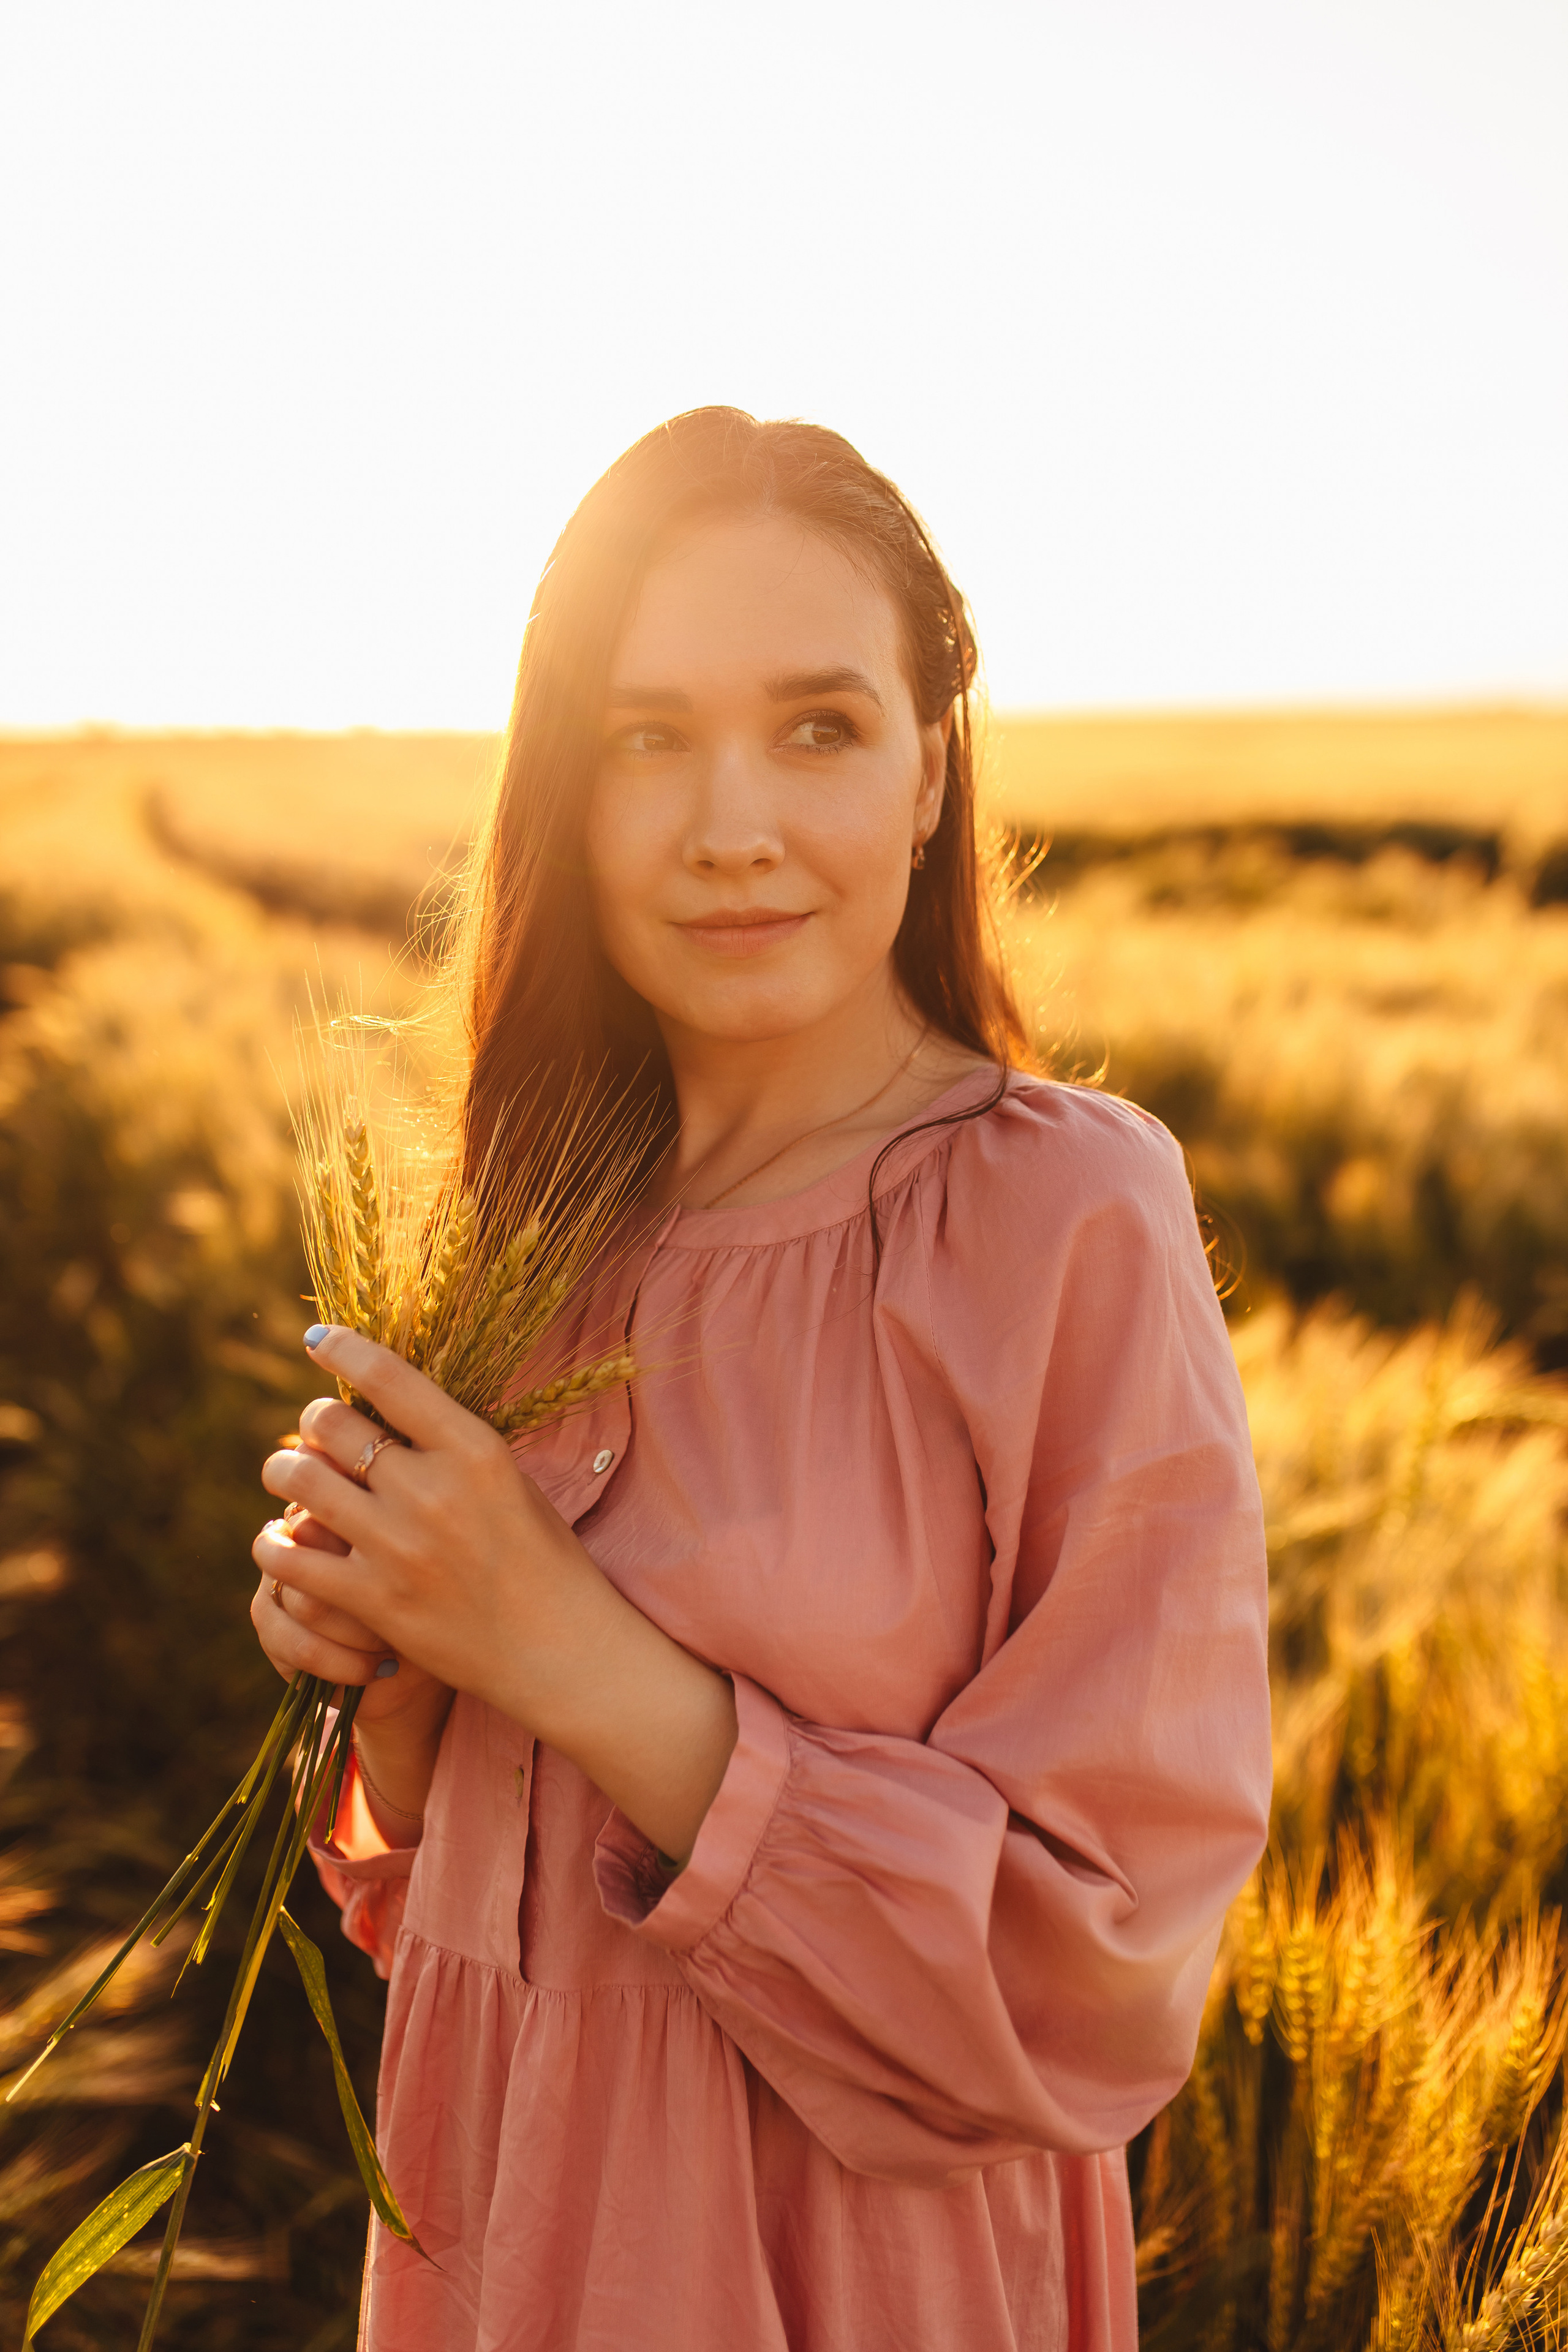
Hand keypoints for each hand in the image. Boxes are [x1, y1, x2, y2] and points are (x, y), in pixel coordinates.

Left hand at [251, 1326, 737, 1862]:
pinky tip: (281, 1540)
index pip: (388, 1377)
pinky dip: (275, 1542)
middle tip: (317, 1433)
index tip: (318, 1339)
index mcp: (474, 1450)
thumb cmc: (541, 1557)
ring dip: (284, 1471)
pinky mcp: (374, 1601)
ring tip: (290, 1476)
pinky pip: (290, 1557)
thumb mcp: (509, 1479)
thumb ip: (448, 1444)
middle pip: (330, 1424)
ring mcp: (399, 1547)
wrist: (559, 1648)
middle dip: (313, 1421)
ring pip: (299, 1480)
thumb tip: (383, 1406)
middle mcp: (432, 1490)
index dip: (342, 1348)